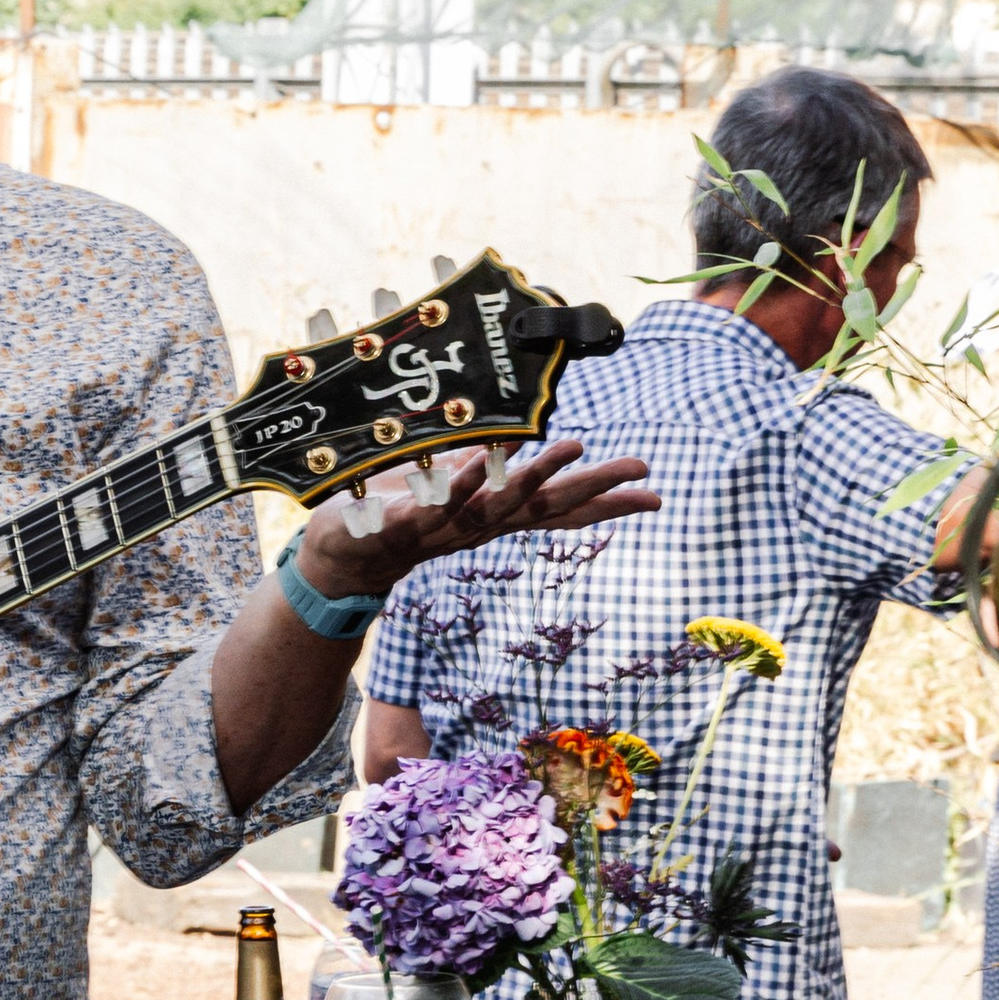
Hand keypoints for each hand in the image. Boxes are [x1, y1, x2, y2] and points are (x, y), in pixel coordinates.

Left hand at [293, 437, 659, 601]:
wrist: (344, 557)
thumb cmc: (401, 518)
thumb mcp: (451, 491)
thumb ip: (484, 473)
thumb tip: (521, 442)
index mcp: (495, 516)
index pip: (560, 511)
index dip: (607, 504)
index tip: (654, 494)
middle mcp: (479, 525)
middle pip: (543, 506)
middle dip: (592, 485)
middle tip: (637, 466)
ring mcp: (442, 526)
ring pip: (496, 503)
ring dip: (534, 476)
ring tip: (570, 449)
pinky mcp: (402, 523)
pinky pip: (433, 503)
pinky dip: (455, 486)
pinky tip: (478, 465)